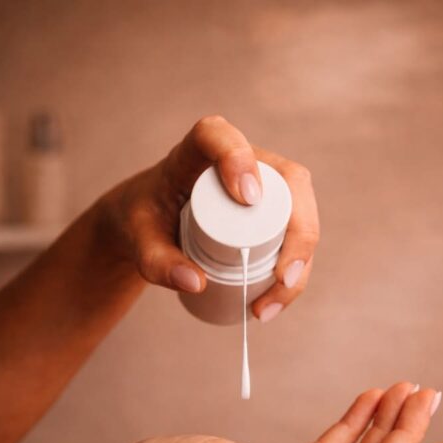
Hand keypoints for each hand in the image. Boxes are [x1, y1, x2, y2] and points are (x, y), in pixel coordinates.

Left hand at [91, 115, 318, 321]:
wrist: (153, 224)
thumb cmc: (146, 222)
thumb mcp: (140, 243)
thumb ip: (156, 262)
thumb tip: (196, 283)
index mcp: (196, 153)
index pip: (220, 137)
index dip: (238, 157)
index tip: (246, 198)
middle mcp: (242, 160)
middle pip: (288, 181)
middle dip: (297, 232)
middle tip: (281, 279)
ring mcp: (266, 183)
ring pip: (302, 212)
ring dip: (300, 260)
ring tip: (268, 306)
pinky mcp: (276, 208)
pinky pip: (300, 232)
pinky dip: (296, 268)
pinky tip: (280, 297)